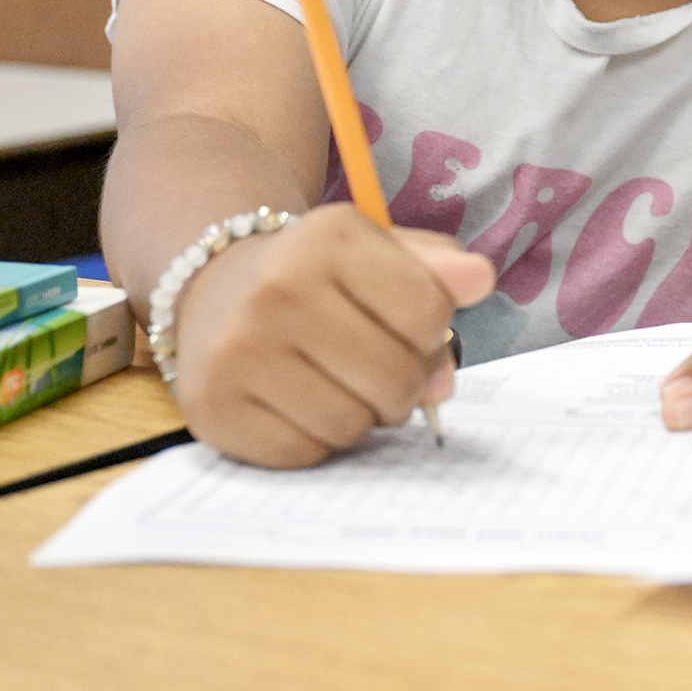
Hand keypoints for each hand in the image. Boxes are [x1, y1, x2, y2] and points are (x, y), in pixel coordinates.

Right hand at [167, 203, 495, 466]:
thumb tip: (479, 280)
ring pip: (353, 425)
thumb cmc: (318, 277)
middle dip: (404, 384)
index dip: (432, 333)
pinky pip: (305, 453)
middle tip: (379, 365)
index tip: (410, 327)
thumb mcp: (378, 251)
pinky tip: (300, 402)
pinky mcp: (212, 405)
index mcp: (330, 237)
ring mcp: (238, 351)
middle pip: (396, 378)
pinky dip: (317, 440)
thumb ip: (436, 267)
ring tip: (339, 381)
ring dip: (362, 416)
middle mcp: (277, 289)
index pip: (427, 313)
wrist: (216, 289)